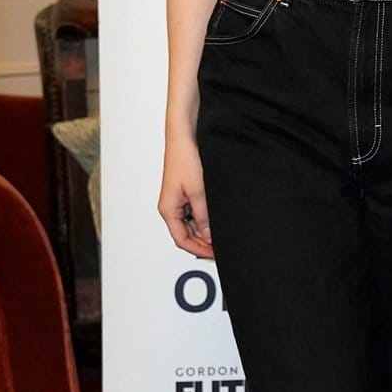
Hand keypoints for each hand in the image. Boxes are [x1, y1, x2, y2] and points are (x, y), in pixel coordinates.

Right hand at [158, 133, 213, 257]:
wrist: (184, 137)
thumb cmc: (185, 159)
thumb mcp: (198, 192)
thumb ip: (203, 216)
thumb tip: (209, 236)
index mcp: (168, 209)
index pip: (181, 240)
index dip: (198, 250)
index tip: (215, 254)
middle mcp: (171, 207)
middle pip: (187, 234)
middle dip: (204, 242)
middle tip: (222, 246)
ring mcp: (178, 201)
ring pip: (192, 224)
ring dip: (206, 230)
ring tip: (223, 233)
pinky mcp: (185, 193)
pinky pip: (195, 212)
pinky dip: (205, 218)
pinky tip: (218, 219)